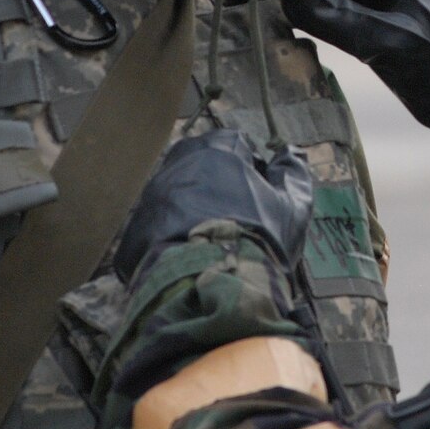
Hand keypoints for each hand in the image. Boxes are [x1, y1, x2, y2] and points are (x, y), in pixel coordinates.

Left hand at [116, 130, 314, 281]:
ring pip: (178, 192)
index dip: (253, 168)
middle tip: (235, 215)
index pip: (237, 143)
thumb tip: (292, 151)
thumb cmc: (258, 240)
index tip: (261, 195)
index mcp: (219, 151)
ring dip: (194, 208)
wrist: (210, 285)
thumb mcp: (292, 207)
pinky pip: (157, 222)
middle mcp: (180, 163)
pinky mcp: (135, 226)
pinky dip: (172, 233)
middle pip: (201, 163)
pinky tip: (190, 254)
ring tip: (211, 238)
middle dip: (218, 183)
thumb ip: (293, 173)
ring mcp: (153, 194)